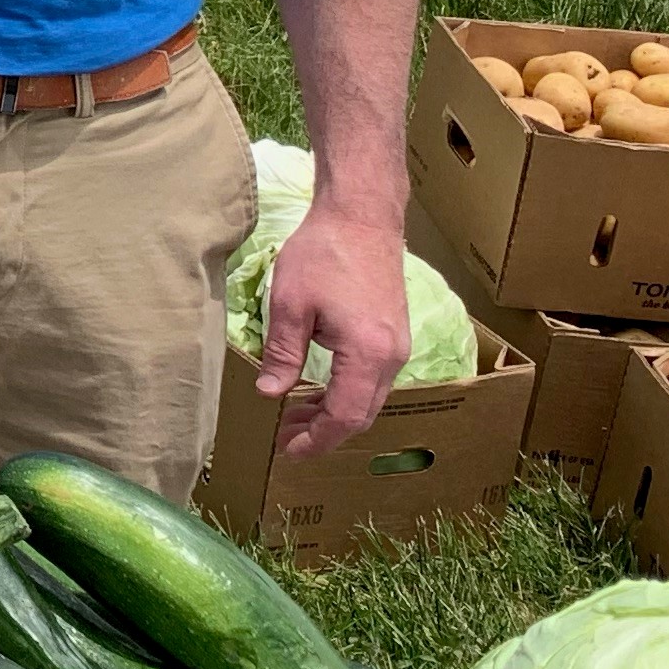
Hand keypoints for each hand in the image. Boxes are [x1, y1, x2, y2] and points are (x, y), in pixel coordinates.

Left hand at [259, 202, 411, 458]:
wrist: (362, 216)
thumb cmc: (324, 254)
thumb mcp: (290, 304)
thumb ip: (283, 354)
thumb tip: (270, 394)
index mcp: (368, 354)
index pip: (345, 416)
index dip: (317, 440)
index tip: (289, 451)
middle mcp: (392, 357)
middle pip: (361, 414)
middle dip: (324, 433)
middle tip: (285, 439)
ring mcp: (398, 346)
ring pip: (368, 398)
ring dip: (333, 413)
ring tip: (293, 418)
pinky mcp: (394, 335)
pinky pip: (371, 379)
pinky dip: (345, 392)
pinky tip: (316, 389)